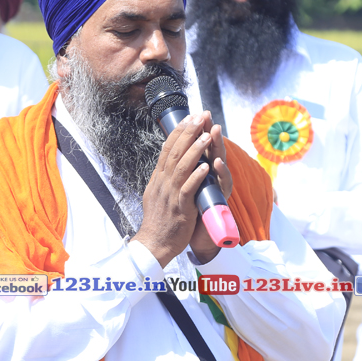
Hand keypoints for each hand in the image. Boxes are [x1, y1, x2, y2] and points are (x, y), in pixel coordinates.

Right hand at [133, 111, 231, 267]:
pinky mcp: (180, 207)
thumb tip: (166, 164)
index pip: (167, 149)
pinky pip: (188, 189)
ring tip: (207, 135)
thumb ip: (163, 179)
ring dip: (195, 150)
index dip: (178, 132)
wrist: (154, 244)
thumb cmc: (159, 221)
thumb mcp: (156, 194)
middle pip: (175, 151)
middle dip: (189, 132)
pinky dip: (197, 176)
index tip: (189, 117)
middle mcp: (163, 182)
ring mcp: (171, 194)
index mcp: (159, 178)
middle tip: (200, 116)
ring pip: (182, 166)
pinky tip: (205, 166)